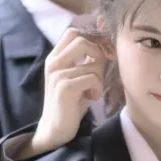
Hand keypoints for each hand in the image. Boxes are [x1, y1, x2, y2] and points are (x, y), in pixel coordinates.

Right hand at [25, 28, 105, 156]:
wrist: (56, 128)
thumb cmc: (71, 102)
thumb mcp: (78, 76)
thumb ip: (87, 60)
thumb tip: (106, 43)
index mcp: (55, 57)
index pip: (73, 32)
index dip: (93, 37)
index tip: (104, 50)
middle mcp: (53, 62)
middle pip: (82, 40)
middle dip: (98, 55)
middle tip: (100, 72)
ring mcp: (57, 74)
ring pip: (93, 64)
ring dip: (99, 79)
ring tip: (92, 91)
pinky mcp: (65, 87)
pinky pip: (93, 78)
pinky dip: (97, 89)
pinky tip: (91, 98)